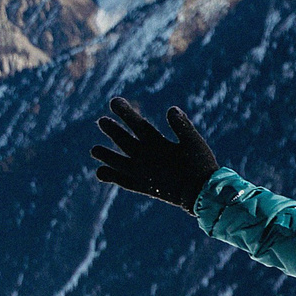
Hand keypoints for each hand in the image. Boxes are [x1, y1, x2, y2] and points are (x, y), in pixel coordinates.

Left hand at [90, 97, 217, 209]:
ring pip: (116, 162)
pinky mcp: (143, 186)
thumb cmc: (200, 165)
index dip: (124, 112)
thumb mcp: (195, 142)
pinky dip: (111, 176)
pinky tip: (101, 172)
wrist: (201, 194)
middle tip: (101, 121)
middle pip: (122, 140)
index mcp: (157, 144)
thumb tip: (172, 109)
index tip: (114, 101)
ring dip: (105, 155)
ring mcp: (141, 173)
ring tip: (94, 150)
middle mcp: (144, 158)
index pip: (136, 124)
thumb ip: (182, 126)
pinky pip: (122, 181)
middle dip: (111, 129)